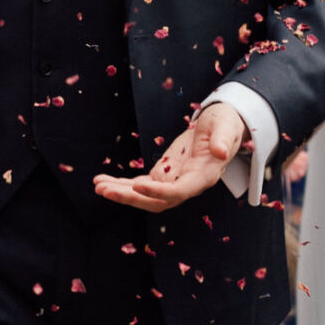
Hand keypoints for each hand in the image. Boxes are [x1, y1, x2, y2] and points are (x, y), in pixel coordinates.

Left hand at [94, 102, 246, 212]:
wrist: (222, 126)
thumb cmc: (225, 124)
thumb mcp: (226, 127)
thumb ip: (224, 139)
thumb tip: (221, 152)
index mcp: (204, 176)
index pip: (179, 191)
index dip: (158, 191)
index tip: (137, 185)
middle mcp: (187, 185)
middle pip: (157, 200)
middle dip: (130, 197)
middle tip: (104, 189)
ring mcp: (174, 182)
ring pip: (145, 196)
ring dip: (121, 192)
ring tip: (98, 185)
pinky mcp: (164, 175)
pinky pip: (141, 186)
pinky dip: (122, 185)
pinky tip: (103, 181)